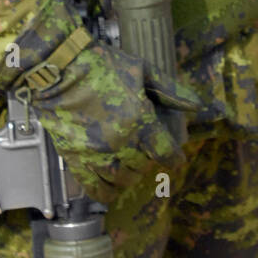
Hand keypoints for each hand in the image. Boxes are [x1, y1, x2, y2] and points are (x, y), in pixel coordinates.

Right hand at [26, 42, 200, 205]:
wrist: (60, 68)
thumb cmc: (102, 64)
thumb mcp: (142, 70)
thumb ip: (170, 90)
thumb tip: (197, 105)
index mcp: (140, 121)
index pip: (166, 153)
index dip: (174, 158)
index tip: (175, 158)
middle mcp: (120, 143)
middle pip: (144, 167)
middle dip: (149, 161)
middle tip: (146, 152)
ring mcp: (97, 154)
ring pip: (122, 180)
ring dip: (130, 175)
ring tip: (129, 165)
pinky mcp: (76, 159)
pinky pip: (95, 188)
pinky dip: (107, 192)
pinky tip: (111, 184)